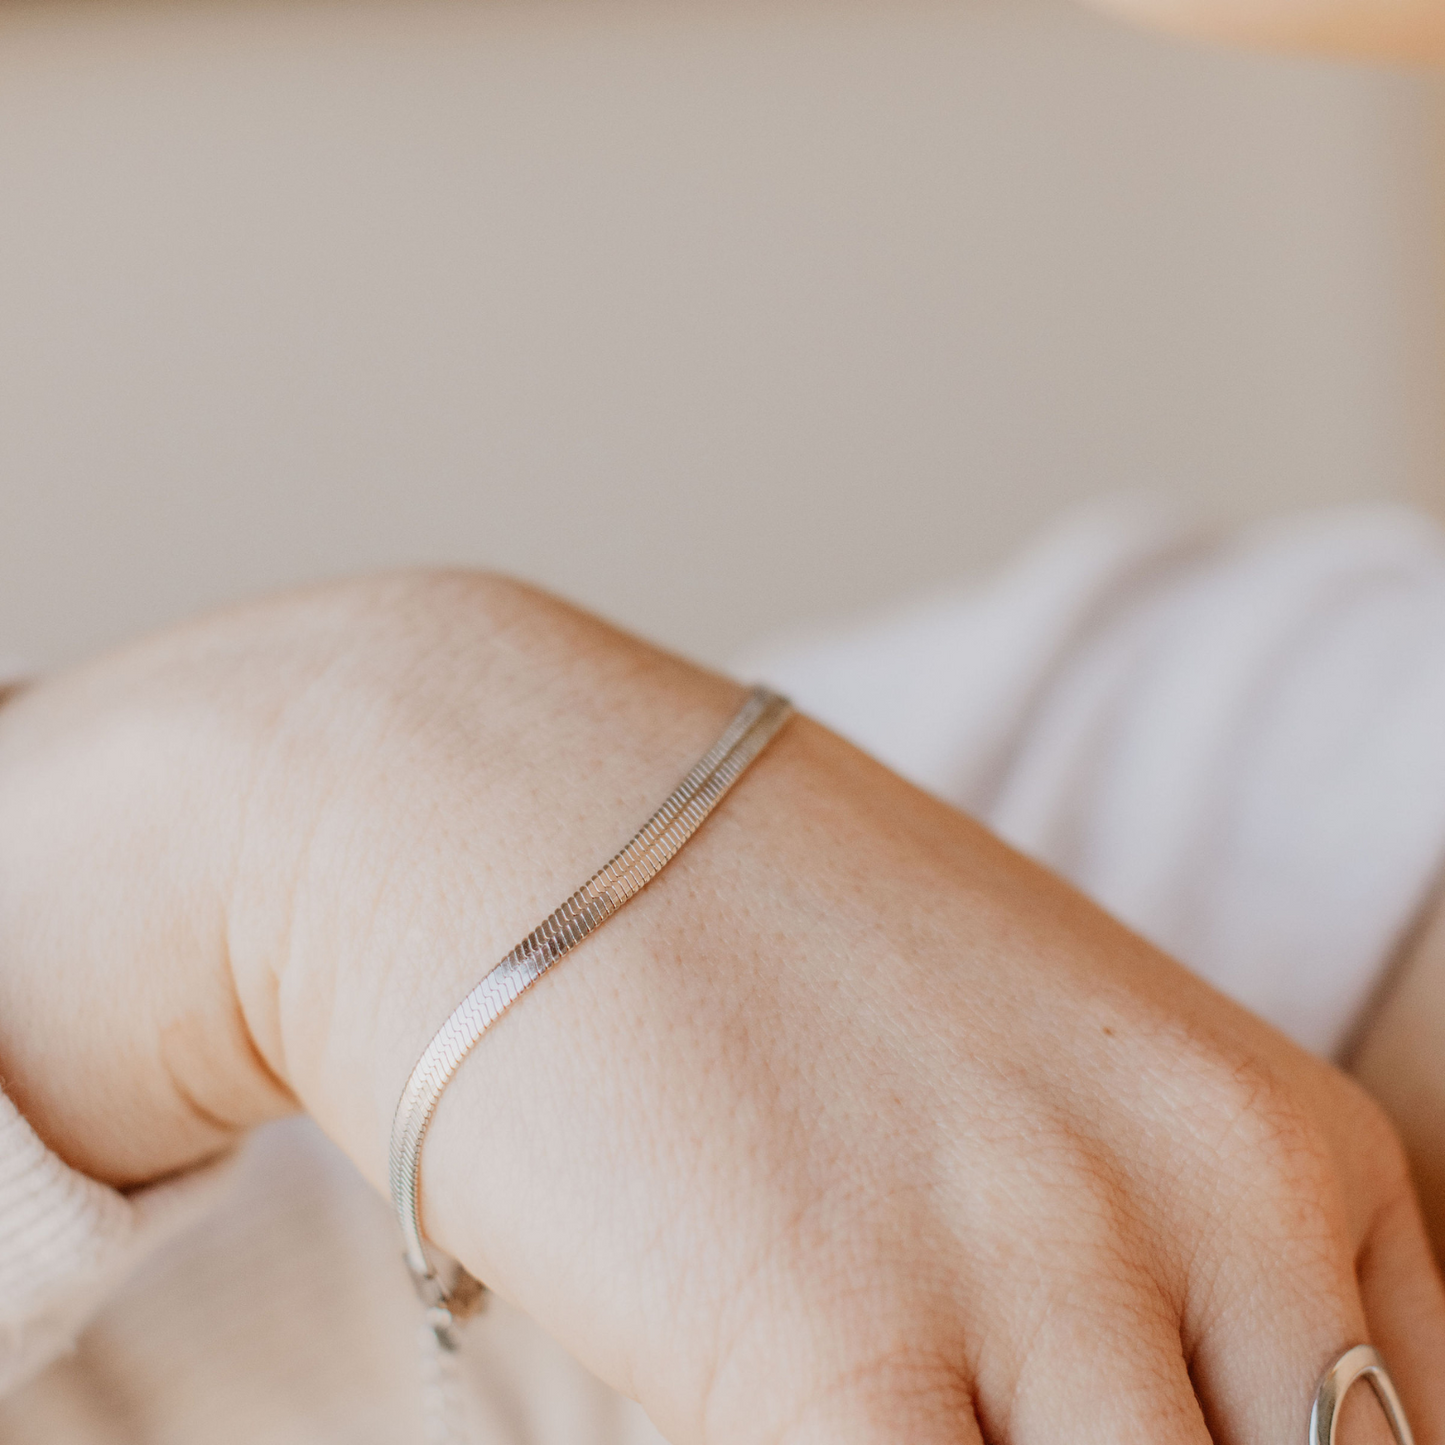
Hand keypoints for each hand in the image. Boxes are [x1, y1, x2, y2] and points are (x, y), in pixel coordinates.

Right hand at [0, 572, 1439, 1444]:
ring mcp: (1034, 1266)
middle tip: (993, 1409)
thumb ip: (1148, 1268)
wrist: (520, 798)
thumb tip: (1182, 1398)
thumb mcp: (1031, 1076)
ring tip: (914, 1392)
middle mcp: (1207, 1194)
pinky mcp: (838, 1346)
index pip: (1403, 1430)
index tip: (1160, 1414)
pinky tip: (785, 1407)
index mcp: (1280, 1136)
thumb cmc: (764, 933)